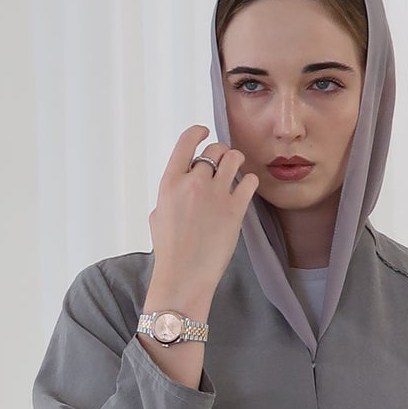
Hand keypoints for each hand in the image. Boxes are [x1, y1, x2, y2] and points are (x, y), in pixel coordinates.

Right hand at [146, 124, 257, 312]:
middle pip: (214, 150)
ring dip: (236, 161)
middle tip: (222, 164)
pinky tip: (245, 189)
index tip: (204, 133)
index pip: (186, 142)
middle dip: (219, 154)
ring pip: (233, 157)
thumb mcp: (158, 214)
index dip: (198, 132)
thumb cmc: (169, 250)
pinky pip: (249, 180)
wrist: (183, 276)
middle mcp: (192, 183)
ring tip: (235, 172)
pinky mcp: (235, 209)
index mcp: (170, 182)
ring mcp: (215, 194)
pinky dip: (249, 181)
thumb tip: (182, 181)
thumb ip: (171, 192)